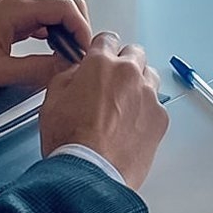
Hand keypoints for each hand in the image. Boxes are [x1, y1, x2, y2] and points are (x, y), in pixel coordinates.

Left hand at [0, 0, 93, 90]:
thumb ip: (35, 70)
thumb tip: (65, 71)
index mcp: (18, 8)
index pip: (68, 8)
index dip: (83, 30)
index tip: (86, 54)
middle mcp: (18, 3)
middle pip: (66, 6)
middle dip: (78, 30)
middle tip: (79, 58)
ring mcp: (13, 10)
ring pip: (54, 13)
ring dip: (65, 33)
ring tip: (67, 61)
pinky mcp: (7, 19)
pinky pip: (39, 21)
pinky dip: (52, 35)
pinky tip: (50, 55)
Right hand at [38, 32, 168, 190]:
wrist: (90, 174)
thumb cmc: (69, 140)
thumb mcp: (52, 99)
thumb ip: (67, 75)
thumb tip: (76, 70)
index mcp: (101, 63)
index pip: (107, 39)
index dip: (100, 50)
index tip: (99, 59)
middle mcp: (129, 73)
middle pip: (134, 53)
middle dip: (124, 64)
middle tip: (111, 84)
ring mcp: (148, 95)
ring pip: (149, 77)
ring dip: (138, 85)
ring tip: (122, 107)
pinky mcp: (160, 118)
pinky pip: (156, 105)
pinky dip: (146, 112)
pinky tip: (131, 127)